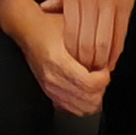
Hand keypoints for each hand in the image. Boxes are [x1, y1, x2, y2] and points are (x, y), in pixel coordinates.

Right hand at [0, 0, 108, 117]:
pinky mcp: (48, 92)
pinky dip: (82, 103)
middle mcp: (52, 78)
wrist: (28, 29)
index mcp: (58, 61)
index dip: (103, 79)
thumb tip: (107, 60)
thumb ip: (90, 42)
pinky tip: (84, 90)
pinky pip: (71, 109)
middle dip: (100, 89)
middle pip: (87, 100)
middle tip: (101, 76)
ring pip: (81, 108)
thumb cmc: (48, 26)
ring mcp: (49, 88)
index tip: (104, 69)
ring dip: (92, 98)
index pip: (89, 84)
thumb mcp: (72, 27)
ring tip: (94, 83)